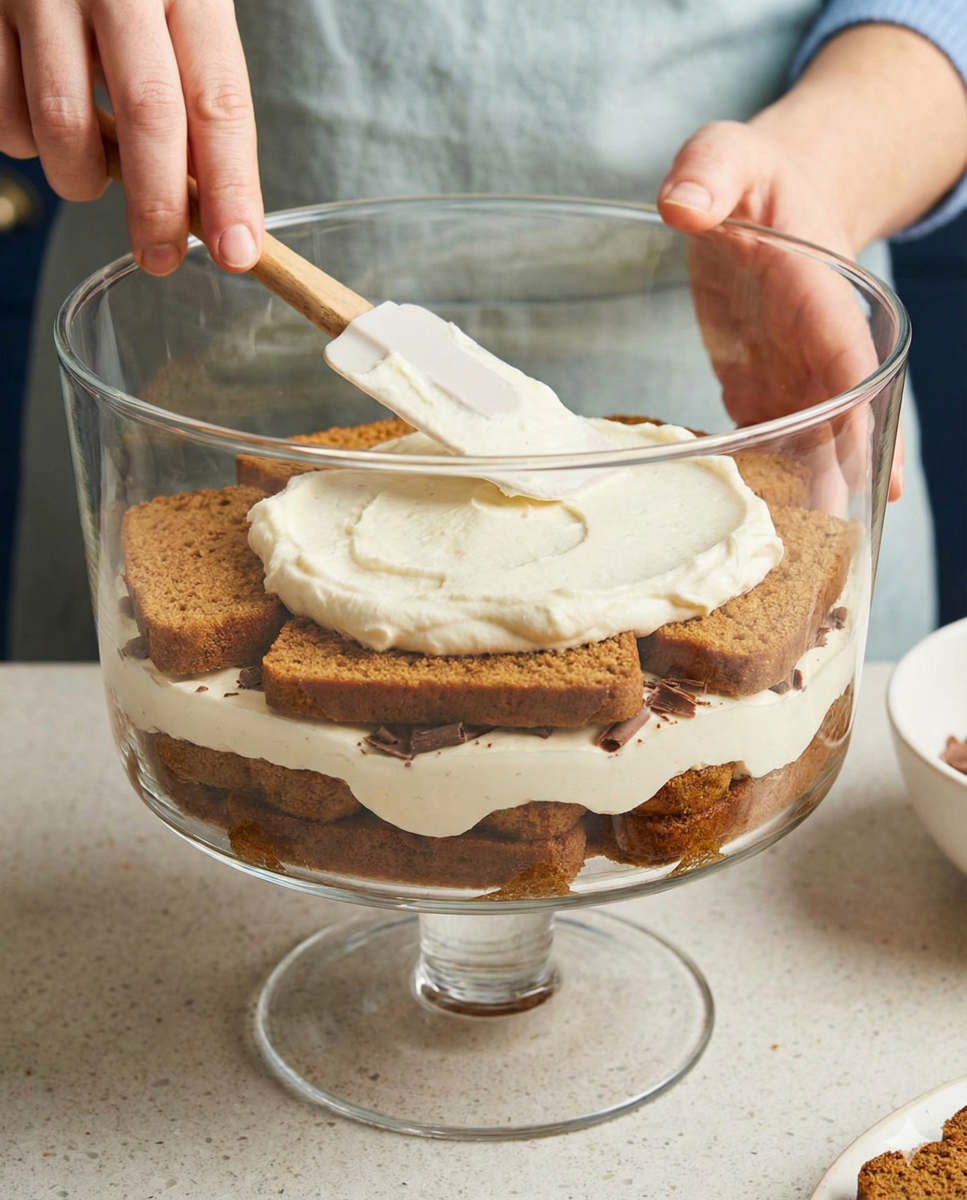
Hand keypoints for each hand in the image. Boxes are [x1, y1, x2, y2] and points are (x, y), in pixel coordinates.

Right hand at [0, 0, 261, 275]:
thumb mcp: (182, 15)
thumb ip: (195, 93)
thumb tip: (209, 201)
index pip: (219, 101)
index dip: (230, 186)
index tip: (236, 250)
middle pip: (148, 113)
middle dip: (158, 206)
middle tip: (161, 258)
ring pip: (63, 119)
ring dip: (81, 178)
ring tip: (88, 183)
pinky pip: (4, 108)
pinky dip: (26, 142)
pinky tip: (42, 131)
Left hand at [657, 119, 903, 502]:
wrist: (766, 195)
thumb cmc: (752, 173)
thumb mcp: (727, 154)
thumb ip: (709, 172)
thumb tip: (680, 203)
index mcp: (818, 293)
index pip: (844, 356)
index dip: (853, 409)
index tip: (867, 461)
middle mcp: (815, 343)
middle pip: (840, 415)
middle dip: (843, 471)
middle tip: (839, 536)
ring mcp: (792, 371)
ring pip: (812, 439)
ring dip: (811, 489)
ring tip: (808, 549)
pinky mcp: (761, 388)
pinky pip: (770, 440)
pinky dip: (770, 480)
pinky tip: (766, 524)